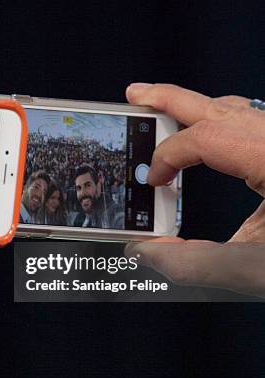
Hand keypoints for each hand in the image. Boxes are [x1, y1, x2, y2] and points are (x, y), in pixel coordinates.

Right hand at [124, 83, 264, 295]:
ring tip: (164, 109)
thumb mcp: (254, 271)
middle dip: (171, 99)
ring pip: (238, 112)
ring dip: (196, 109)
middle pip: (219, 107)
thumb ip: (191, 263)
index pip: (206, 139)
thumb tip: (147, 251)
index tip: (152, 180)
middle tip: (136, 95)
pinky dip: (220, 127)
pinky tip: (207, 139)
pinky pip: (252, 127)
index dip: (168, 157)